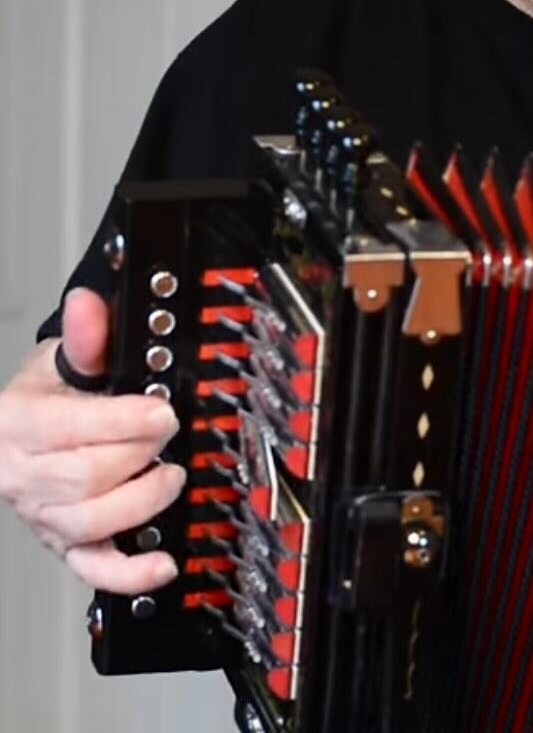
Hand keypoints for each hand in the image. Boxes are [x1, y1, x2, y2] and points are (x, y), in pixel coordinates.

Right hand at [0, 288, 185, 592]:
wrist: (21, 431)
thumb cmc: (46, 396)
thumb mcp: (61, 359)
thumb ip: (83, 335)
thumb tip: (88, 304)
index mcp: (18, 424)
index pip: (67, 429)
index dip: (122, 423)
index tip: (161, 412)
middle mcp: (23, 475)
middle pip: (83, 478)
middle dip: (138, 454)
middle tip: (168, 435)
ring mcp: (43, 514)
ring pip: (89, 522)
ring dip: (141, 501)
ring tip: (170, 476)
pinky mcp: (64, 544)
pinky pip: (94, 568)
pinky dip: (131, 572)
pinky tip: (163, 564)